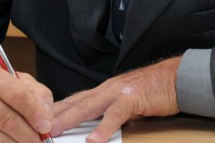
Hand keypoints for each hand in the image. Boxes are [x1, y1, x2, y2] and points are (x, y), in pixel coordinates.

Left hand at [52, 56, 180, 142]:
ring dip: (70, 120)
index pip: (75, 100)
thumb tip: (95, 127)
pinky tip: (94, 140)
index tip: (40, 120)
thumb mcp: (127, 100)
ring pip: (89, 106)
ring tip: (55, 132)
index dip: (57, 110)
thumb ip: (110, 110)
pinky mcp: (133, 99)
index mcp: (105, 90)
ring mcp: (119, 92)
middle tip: (37, 127)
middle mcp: (107, 89)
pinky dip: (104, 128)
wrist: (177, 77)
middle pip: (76, 102)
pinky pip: (116, 115)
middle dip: (55, 115)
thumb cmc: (154, 91)